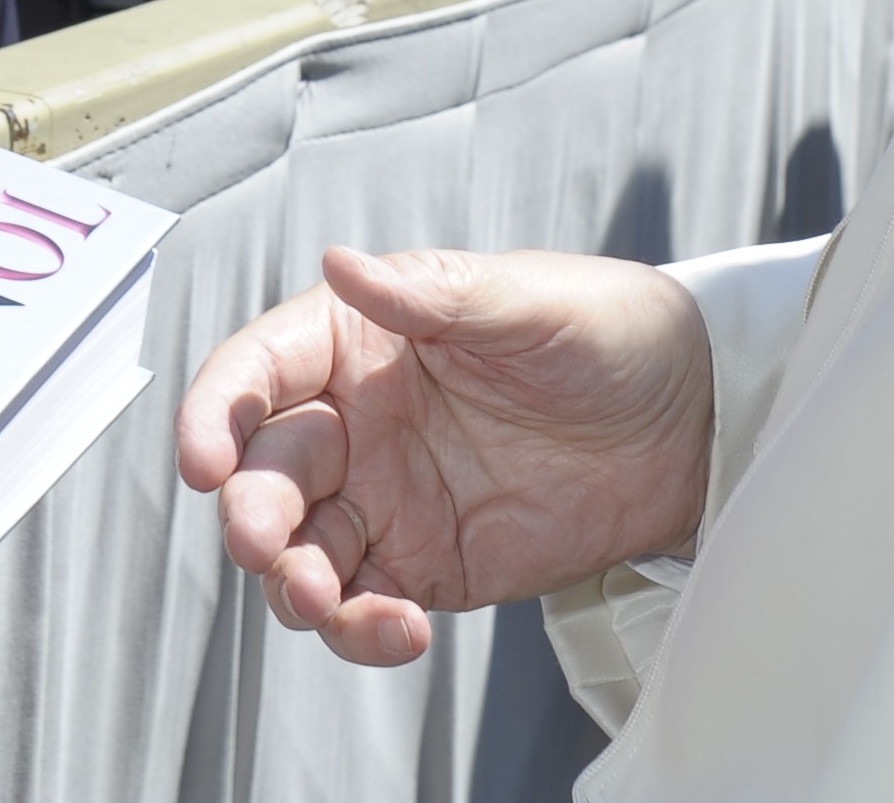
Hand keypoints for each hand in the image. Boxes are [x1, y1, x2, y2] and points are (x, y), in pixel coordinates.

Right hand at [176, 247, 709, 667]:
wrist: (691, 422)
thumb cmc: (607, 332)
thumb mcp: (525, 302)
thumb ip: (430, 295)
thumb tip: (341, 264)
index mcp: (359, 340)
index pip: (258, 372)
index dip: (215, 412)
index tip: (202, 460)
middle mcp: (355, 422)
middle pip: (263, 474)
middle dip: (251, 515)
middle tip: (266, 546)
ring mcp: (385, 499)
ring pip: (298, 552)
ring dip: (293, 583)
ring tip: (328, 603)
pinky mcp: (425, 566)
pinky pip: (365, 605)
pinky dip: (362, 629)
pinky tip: (400, 629)